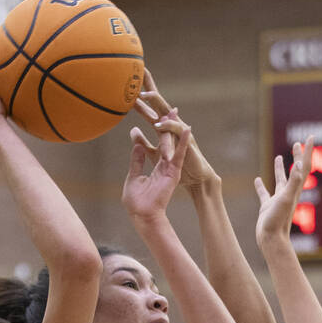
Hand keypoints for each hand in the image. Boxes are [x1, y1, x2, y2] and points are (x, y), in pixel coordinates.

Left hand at [122, 109, 190, 224]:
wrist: (142, 215)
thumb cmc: (137, 201)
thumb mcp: (134, 175)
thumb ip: (137, 159)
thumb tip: (136, 142)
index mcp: (156, 167)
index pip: (157, 144)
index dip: (157, 130)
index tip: (157, 114)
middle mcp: (165, 166)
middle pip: (167, 140)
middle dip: (168, 123)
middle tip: (170, 107)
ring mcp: (170, 169)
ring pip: (173, 144)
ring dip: (174, 128)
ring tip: (174, 110)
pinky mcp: (174, 172)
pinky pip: (180, 154)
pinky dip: (183, 141)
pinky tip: (187, 128)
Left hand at [131, 69, 218, 191]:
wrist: (195, 179)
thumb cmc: (176, 165)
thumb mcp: (153, 154)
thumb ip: (143, 143)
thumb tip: (132, 130)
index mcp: (163, 126)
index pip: (150, 106)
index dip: (140, 94)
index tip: (129, 79)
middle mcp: (171, 124)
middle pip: (158, 101)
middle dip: (149, 85)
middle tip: (140, 69)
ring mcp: (179, 131)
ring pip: (166, 111)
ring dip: (155, 102)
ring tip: (143, 95)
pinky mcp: (186, 141)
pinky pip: (176, 131)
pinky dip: (168, 126)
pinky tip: (158, 123)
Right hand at [254, 138, 313, 249]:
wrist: (271, 240)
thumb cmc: (278, 221)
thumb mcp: (286, 199)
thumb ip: (293, 182)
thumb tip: (298, 165)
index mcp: (294, 189)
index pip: (304, 166)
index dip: (307, 151)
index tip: (309, 137)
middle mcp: (288, 193)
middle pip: (295, 171)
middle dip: (297, 156)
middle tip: (296, 143)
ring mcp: (278, 200)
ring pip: (280, 180)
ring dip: (281, 168)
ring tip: (279, 157)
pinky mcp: (267, 207)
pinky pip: (264, 194)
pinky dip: (261, 186)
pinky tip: (257, 180)